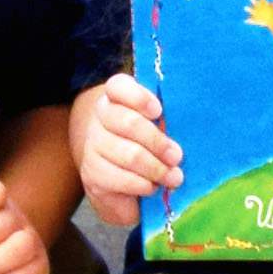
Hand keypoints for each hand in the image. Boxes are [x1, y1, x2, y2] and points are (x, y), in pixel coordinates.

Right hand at [69, 72, 178, 217]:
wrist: (123, 182)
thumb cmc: (149, 146)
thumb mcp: (160, 128)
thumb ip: (166, 124)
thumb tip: (181, 134)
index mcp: (118, 97)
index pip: (118, 86)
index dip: (139, 97)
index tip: (158, 111)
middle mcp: (101, 117)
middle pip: (128, 122)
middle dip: (158, 142)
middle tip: (176, 156)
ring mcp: (93, 145)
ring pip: (129, 154)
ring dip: (156, 168)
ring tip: (173, 177)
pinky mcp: (91, 173)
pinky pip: (122, 179)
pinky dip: (143, 185)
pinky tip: (152, 187)